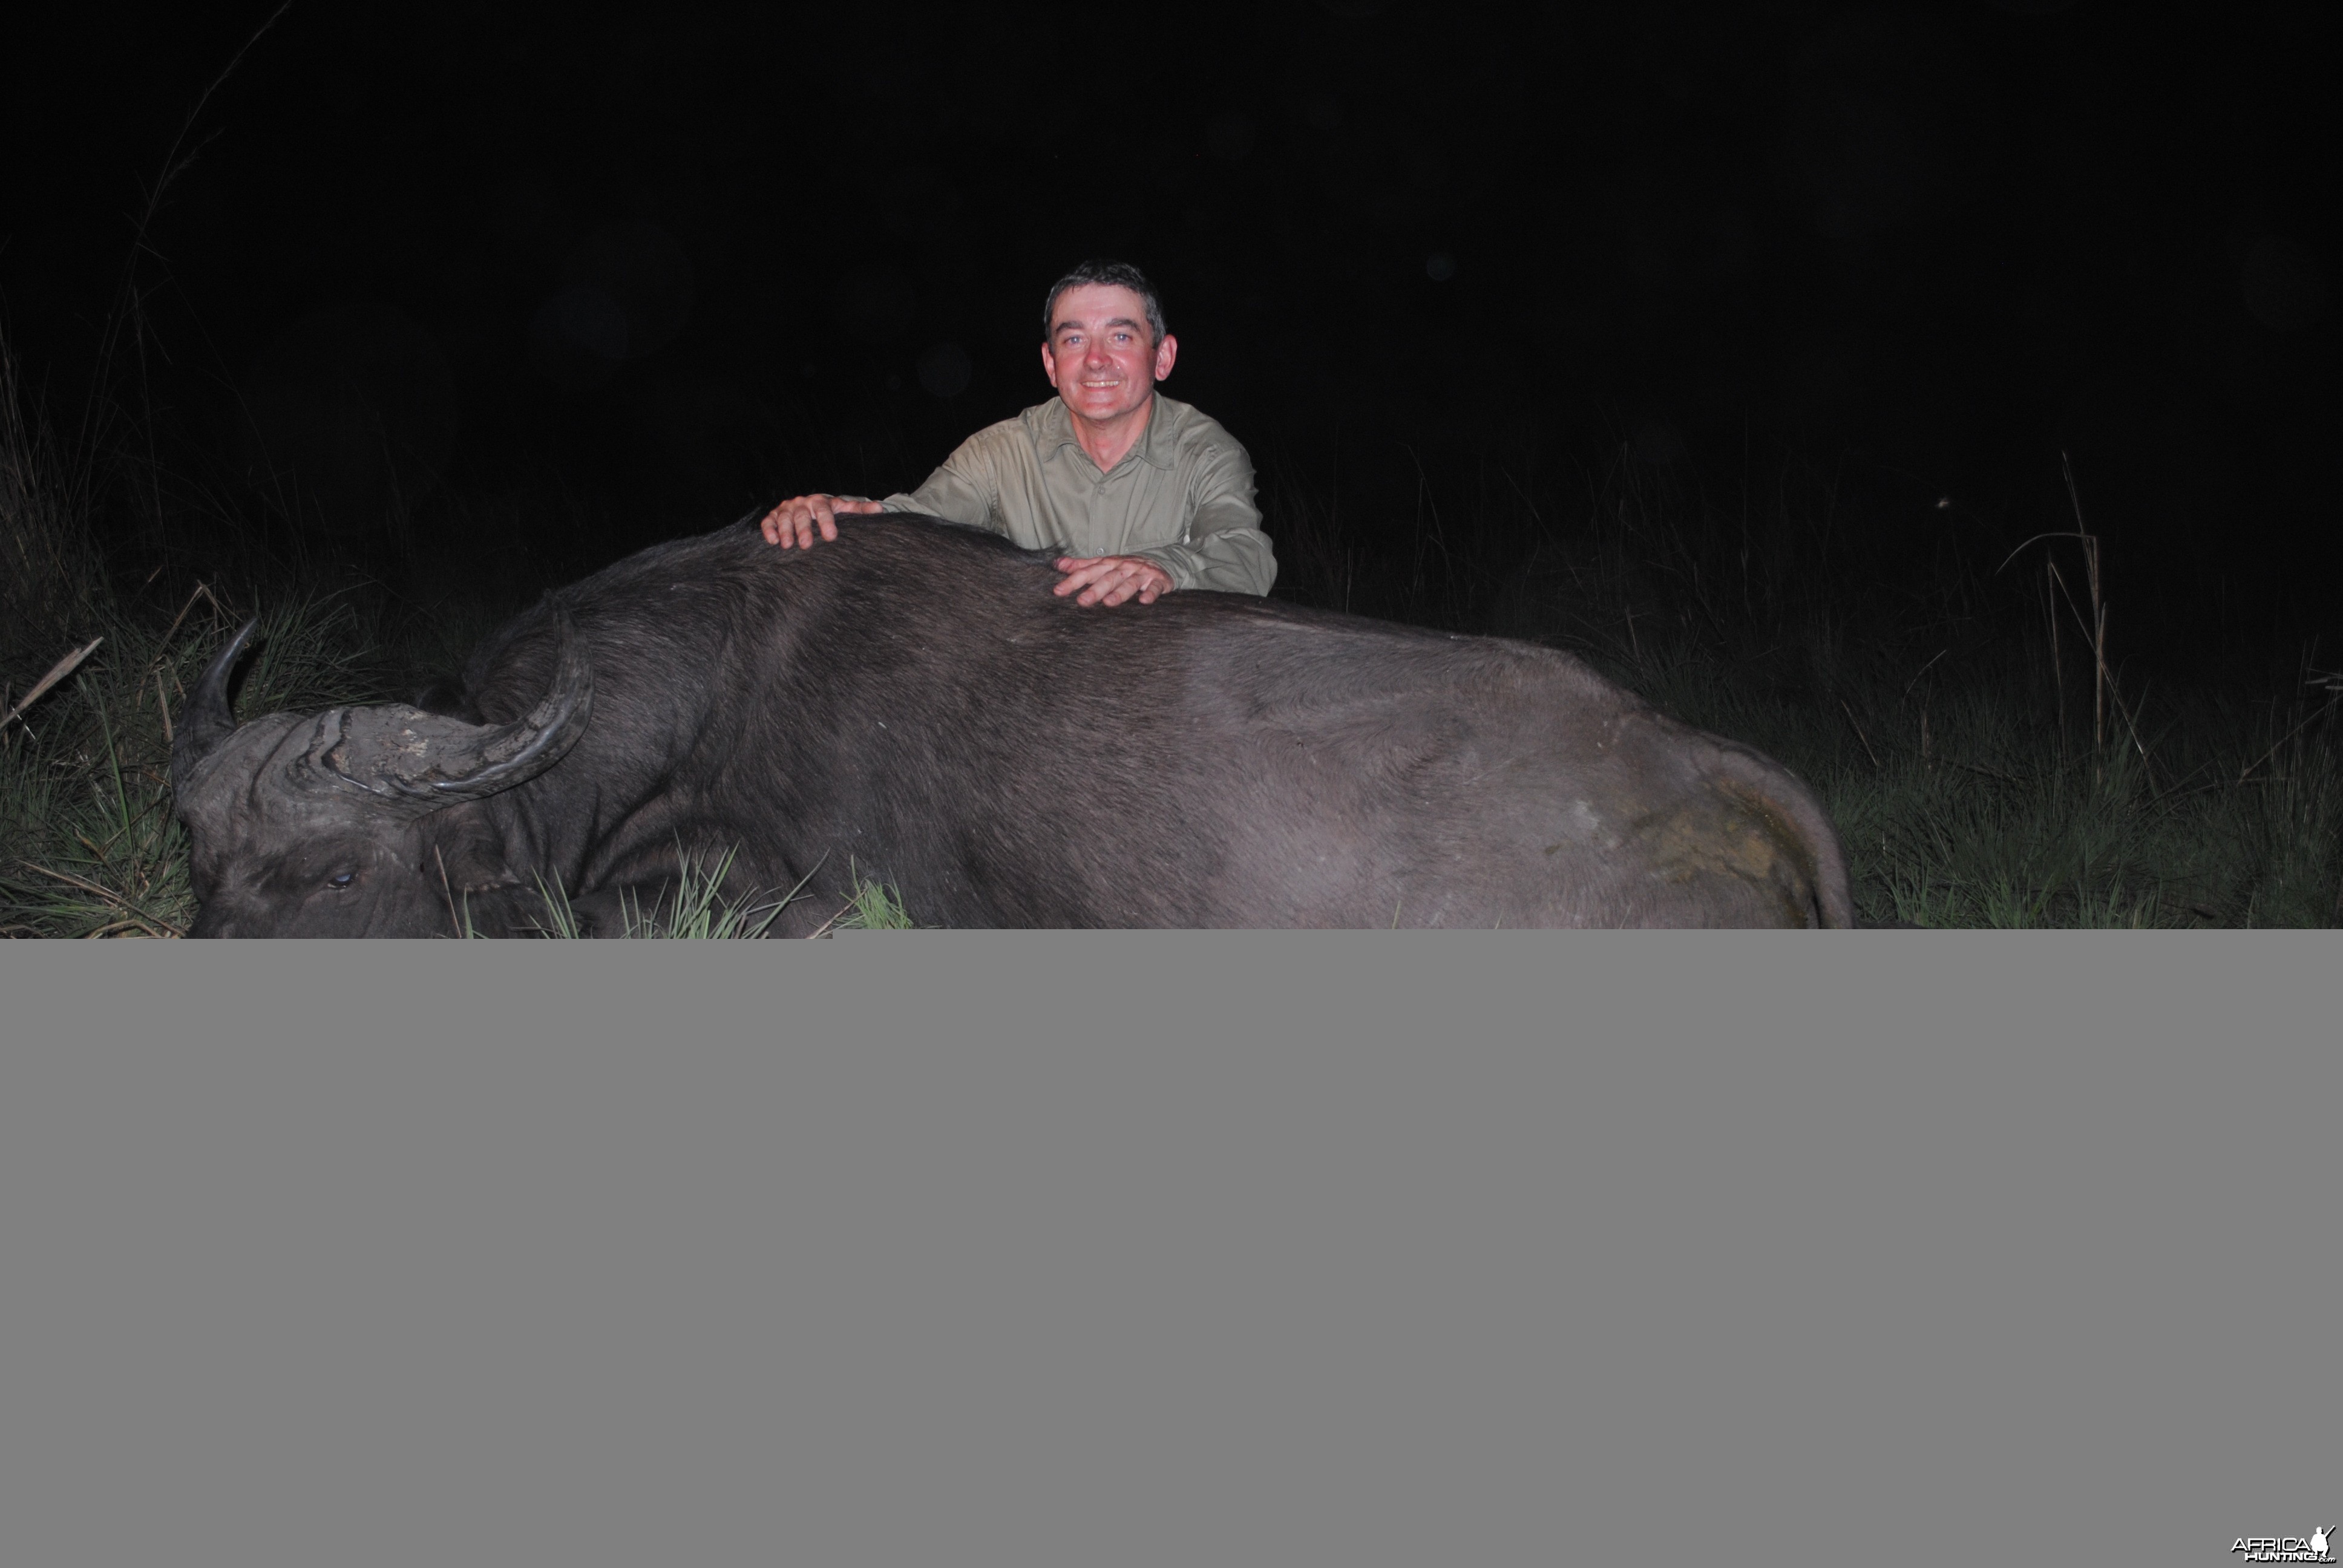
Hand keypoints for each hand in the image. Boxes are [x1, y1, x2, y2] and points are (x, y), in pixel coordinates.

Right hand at [759, 494, 884, 548]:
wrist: (809, 506)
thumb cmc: (829, 512)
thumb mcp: (843, 509)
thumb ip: (859, 510)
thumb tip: (880, 510)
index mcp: (820, 502)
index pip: (823, 510)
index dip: (826, 522)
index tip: (831, 536)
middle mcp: (802, 503)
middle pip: (802, 515)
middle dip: (804, 530)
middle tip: (806, 545)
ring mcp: (787, 509)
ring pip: (784, 518)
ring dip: (785, 531)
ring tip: (788, 546)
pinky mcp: (774, 516)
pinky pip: (769, 521)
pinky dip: (769, 529)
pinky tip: (772, 541)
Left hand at [1053, 555, 1172, 606]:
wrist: (1159, 561)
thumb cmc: (1125, 567)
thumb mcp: (1103, 564)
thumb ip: (1081, 566)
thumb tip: (1057, 564)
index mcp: (1107, 565)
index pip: (1087, 573)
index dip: (1072, 581)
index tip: (1058, 591)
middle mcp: (1123, 568)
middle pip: (1107, 579)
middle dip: (1095, 590)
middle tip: (1082, 601)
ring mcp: (1140, 574)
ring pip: (1129, 583)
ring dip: (1119, 593)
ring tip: (1109, 603)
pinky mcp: (1157, 580)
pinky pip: (1154, 587)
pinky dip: (1150, 593)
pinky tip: (1144, 601)